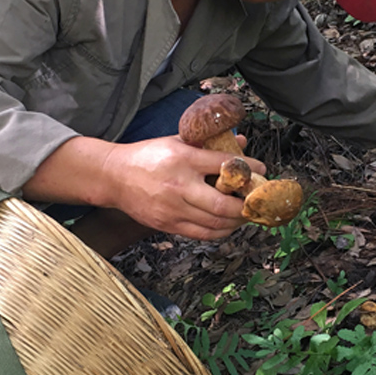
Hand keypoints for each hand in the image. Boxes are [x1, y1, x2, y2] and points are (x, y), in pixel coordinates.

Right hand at [98, 135, 266, 238]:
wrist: (114, 176)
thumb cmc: (147, 156)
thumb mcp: (178, 141)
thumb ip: (209, 143)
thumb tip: (241, 142)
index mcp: (183, 159)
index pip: (225, 166)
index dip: (249, 170)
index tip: (261, 171)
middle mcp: (180, 185)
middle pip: (223, 204)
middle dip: (247, 206)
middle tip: (259, 202)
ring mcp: (173, 208)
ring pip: (214, 223)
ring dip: (237, 222)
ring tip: (247, 214)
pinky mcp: (167, 224)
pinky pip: (201, 234)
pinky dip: (220, 232)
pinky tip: (228, 225)